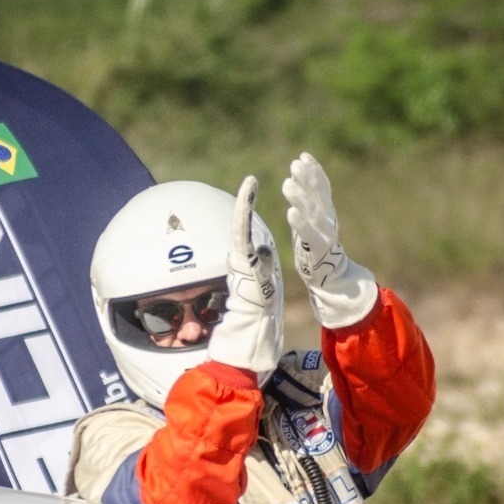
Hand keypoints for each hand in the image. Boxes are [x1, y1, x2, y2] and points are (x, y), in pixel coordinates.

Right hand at [207, 175, 281, 374]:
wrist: (254, 322)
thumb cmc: (259, 304)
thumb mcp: (263, 276)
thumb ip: (261, 261)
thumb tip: (262, 249)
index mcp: (246, 258)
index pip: (247, 230)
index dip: (249, 211)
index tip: (254, 193)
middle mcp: (240, 255)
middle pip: (240, 222)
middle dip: (245, 200)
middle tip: (251, 180)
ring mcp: (239, 256)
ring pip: (239, 224)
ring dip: (244, 202)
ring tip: (250, 183)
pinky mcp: (242, 259)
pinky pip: (242, 232)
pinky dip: (245, 215)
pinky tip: (249, 199)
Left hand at [282, 152, 377, 328]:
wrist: (328, 276)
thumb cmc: (314, 246)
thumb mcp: (313, 220)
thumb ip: (307, 200)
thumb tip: (296, 176)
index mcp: (327, 211)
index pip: (322, 186)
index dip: (315, 170)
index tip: (303, 156)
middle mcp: (328, 219)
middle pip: (318, 195)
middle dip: (308, 179)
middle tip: (295, 165)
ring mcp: (324, 233)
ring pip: (313, 212)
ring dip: (300, 197)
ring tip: (287, 184)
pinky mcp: (317, 248)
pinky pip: (308, 234)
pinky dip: (301, 223)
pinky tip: (290, 213)